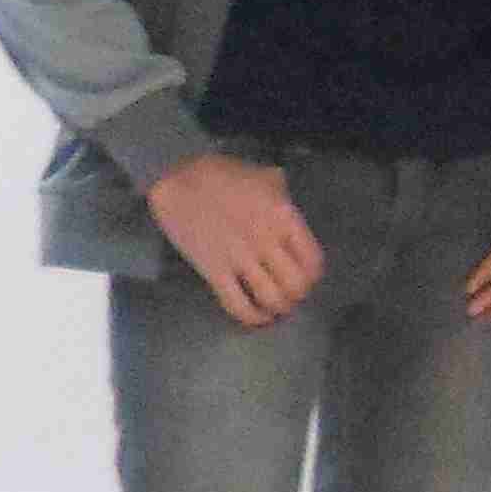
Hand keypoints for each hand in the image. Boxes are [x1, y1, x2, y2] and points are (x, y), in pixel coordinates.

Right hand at [148, 152, 325, 328]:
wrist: (177, 178)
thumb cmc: (222, 173)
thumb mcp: (263, 176)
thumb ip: (282, 194)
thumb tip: (288, 199)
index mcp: (283, 218)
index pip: (312, 260)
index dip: (313, 276)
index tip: (307, 278)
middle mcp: (266, 241)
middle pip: (295, 285)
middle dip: (297, 295)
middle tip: (291, 294)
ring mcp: (240, 258)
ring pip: (271, 299)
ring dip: (278, 309)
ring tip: (276, 307)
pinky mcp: (214, 271)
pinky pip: (238, 304)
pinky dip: (252, 318)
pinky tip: (257, 317)